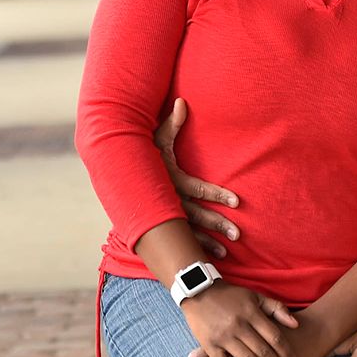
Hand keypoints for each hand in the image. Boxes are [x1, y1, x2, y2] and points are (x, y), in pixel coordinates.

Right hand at [155, 98, 239, 258]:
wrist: (118, 172)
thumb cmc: (142, 152)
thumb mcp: (155, 137)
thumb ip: (171, 122)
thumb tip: (182, 102)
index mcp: (170, 178)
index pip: (198, 188)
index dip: (217, 194)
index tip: (237, 201)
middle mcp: (168, 199)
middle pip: (196, 214)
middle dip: (217, 223)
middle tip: (238, 233)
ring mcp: (164, 213)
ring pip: (188, 231)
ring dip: (207, 241)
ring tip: (227, 252)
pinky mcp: (162, 222)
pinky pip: (181, 238)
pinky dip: (196, 246)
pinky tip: (213, 255)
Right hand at [188, 306, 317, 356]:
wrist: (197, 289)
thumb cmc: (229, 295)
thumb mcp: (254, 296)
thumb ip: (276, 308)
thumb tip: (296, 324)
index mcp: (252, 313)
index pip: (275, 337)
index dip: (287, 354)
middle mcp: (239, 325)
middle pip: (264, 352)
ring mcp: (223, 335)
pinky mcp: (208, 343)